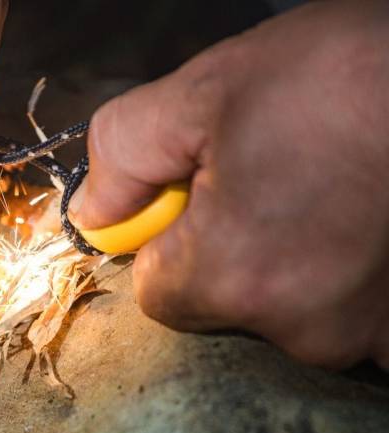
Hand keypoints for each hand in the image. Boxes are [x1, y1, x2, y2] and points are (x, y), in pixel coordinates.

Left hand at [69, 0, 388, 367]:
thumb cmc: (343, 76)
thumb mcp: (204, 93)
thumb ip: (122, 157)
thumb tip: (93, 214)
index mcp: (235, 273)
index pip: (156, 293)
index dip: (168, 240)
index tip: (197, 195)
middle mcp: (302, 326)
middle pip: (223, 304)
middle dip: (229, 248)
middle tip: (273, 177)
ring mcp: (367, 335)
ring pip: (286, 310)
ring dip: (293, 262)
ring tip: (327, 190)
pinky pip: (346, 317)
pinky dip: (345, 277)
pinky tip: (362, 221)